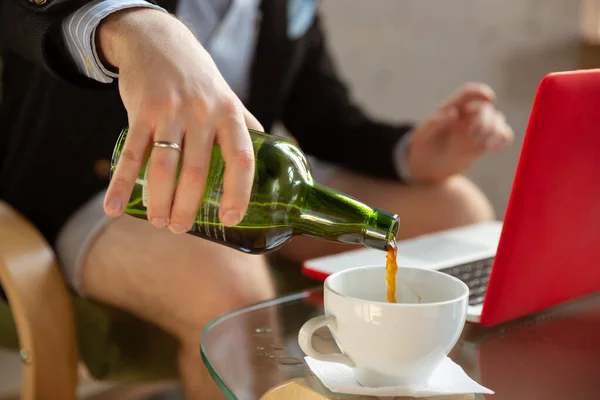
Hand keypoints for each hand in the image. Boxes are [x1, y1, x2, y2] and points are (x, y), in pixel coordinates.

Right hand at [99, 8, 262, 231]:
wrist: (160, 42)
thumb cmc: (199, 81)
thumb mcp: (228, 99)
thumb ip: (244, 129)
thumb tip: (265, 163)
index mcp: (230, 114)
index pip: (241, 158)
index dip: (239, 191)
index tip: (231, 218)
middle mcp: (203, 113)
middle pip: (196, 172)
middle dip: (187, 208)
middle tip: (180, 229)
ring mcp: (171, 111)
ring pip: (164, 167)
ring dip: (160, 202)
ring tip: (159, 223)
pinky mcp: (142, 110)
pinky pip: (132, 154)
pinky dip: (122, 184)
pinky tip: (115, 208)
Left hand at [407, 83, 512, 182]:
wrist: (425, 166)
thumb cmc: (421, 147)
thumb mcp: (422, 135)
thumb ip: (435, 123)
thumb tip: (453, 113)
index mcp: (451, 108)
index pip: (468, 93)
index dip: (480, 92)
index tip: (490, 97)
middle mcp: (466, 116)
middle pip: (485, 109)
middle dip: (485, 120)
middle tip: (474, 135)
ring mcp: (476, 130)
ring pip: (498, 121)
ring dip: (497, 129)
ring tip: (486, 144)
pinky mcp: (484, 144)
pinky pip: (502, 136)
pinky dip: (504, 139)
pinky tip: (494, 147)